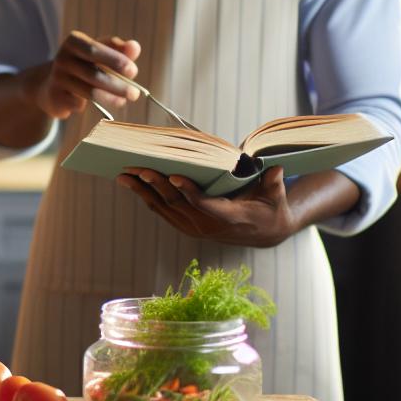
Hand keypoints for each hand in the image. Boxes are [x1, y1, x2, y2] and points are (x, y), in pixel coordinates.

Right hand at [25, 31, 141, 120]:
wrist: (51, 84)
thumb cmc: (83, 65)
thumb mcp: (99, 53)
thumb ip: (118, 49)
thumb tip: (135, 47)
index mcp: (74, 42)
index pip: (95, 49)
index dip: (115, 60)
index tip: (133, 71)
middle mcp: (62, 57)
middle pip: (93, 73)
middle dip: (117, 84)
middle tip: (135, 93)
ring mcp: (57, 78)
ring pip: (88, 91)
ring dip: (111, 98)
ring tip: (124, 101)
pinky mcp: (54, 96)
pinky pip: (79, 104)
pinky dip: (92, 105)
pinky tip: (101, 105)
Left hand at [117, 165, 302, 247]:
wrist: (266, 232)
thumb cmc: (271, 206)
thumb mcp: (276, 194)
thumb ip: (274, 183)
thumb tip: (276, 168)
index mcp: (231, 217)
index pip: (206, 205)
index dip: (189, 192)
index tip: (173, 176)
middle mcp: (209, 226)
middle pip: (177, 205)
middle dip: (156, 185)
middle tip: (138, 168)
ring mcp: (195, 228)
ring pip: (164, 209)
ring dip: (142, 192)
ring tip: (124, 175)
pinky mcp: (187, 227)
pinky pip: (163, 212)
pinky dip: (146, 198)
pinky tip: (132, 184)